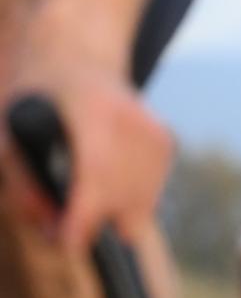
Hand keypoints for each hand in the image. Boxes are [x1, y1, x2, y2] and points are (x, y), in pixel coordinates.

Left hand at [1, 7, 169, 249]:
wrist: (75, 54)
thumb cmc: (35, 95)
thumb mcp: (8, 133)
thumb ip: (24, 183)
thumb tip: (52, 225)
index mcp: (95, 115)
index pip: (97, 183)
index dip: (81, 223)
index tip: (66, 242)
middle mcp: (135, 124)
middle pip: (123, 204)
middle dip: (90, 223)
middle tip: (60, 221)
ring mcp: (157, 133)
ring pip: (141, 206)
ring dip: (110, 213)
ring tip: (80, 193)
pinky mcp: (167, 142)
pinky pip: (150, 194)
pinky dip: (126, 197)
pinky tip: (104, 174)